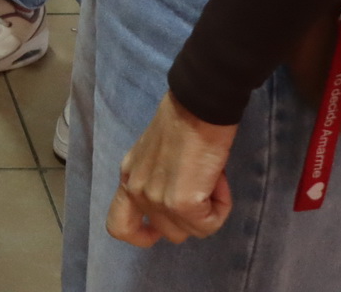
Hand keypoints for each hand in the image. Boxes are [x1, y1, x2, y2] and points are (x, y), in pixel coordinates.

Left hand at [107, 93, 238, 247]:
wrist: (198, 105)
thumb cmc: (184, 121)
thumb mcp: (154, 154)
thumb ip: (156, 180)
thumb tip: (179, 202)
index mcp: (128, 176)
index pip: (119, 225)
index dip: (140, 235)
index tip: (158, 233)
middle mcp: (136, 191)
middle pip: (168, 232)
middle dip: (191, 216)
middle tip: (202, 185)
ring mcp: (157, 199)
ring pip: (192, 231)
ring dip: (208, 211)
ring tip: (211, 177)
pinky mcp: (182, 203)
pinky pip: (210, 224)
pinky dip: (221, 206)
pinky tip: (218, 179)